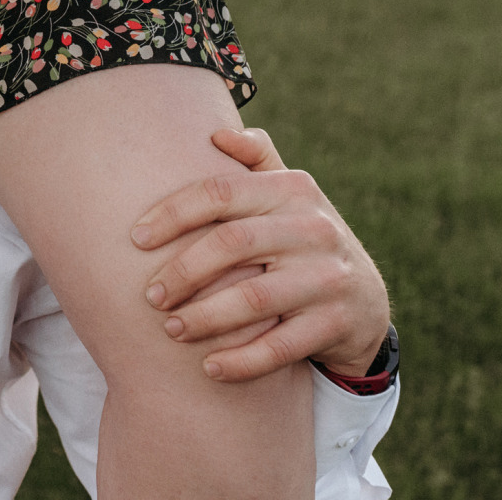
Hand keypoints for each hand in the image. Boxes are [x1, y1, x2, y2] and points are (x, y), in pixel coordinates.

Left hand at [130, 128, 391, 382]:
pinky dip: (241, 360)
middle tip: (151, 296)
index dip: (172, 214)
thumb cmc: (301, 239)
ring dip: (204, 318)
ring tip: (171, 330)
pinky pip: (280, 347)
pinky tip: (209, 368)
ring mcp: (329, 277)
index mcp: (293, 189)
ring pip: (254, 299)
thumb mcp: (289, 195)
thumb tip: (217, 133)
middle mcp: (314, 228)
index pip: (220, 192)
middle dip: (182, 272)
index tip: (135, 239)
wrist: (365, 300)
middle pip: (231, 244)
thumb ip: (257, 160)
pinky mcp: (338, 324)